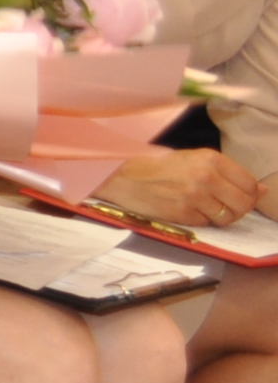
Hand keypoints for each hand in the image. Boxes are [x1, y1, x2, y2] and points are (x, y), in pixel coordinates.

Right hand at [97, 147, 264, 228]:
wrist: (121, 175)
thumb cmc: (158, 166)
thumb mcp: (194, 159)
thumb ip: (228, 173)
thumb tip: (261, 191)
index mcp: (212, 159)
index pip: (250, 184)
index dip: (250, 196)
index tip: (240, 198)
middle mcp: (206, 176)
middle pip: (243, 203)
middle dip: (239, 210)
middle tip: (226, 208)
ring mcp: (194, 196)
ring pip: (226, 217)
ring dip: (220, 218)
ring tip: (204, 209)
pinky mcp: (181, 212)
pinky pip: (205, 223)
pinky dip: (200, 221)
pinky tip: (187, 211)